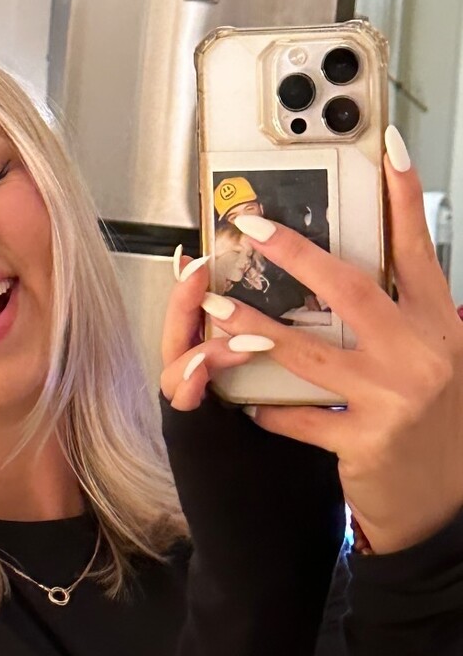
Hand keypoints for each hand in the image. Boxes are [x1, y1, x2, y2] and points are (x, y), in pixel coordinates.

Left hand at [165, 131, 462, 554]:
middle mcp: (423, 353)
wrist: (447, 507)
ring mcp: (395, 398)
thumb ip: (404, 315)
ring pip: (309, 351)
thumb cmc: (439, 425)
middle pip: (349, 288)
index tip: (386, 148)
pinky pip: (302, 416)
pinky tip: (241, 397)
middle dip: (294, 253)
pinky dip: (269, 407)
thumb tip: (365, 265)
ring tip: (216, 307)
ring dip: (256, 327)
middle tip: (247, 227)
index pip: (419, 247)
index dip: (405, 196)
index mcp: (441, 324)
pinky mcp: (368, 442)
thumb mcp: (439, 359)